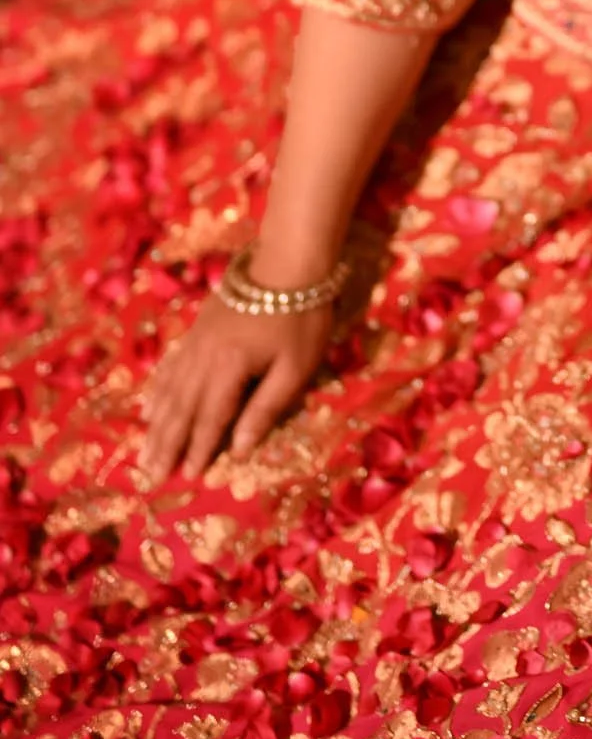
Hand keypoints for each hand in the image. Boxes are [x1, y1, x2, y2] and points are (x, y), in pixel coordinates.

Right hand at [136, 292, 334, 488]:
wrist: (287, 261)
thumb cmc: (301, 316)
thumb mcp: (295, 367)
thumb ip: (265, 408)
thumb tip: (239, 448)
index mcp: (229, 369)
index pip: (210, 419)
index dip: (198, 450)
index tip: (185, 478)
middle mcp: (203, 358)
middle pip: (181, 409)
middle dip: (166, 445)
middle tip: (149, 476)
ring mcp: (195, 342)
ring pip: (170, 391)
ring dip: (156, 425)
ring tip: (143, 452)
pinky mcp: (196, 330)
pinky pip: (170, 367)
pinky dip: (157, 390)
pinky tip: (148, 406)